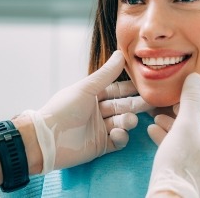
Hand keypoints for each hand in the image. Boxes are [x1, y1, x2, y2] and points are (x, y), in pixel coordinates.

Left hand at [24, 50, 150, 173]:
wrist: (48, 139)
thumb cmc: (63, 109)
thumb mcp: (85, 88)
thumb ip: (105, 74)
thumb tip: (120, 53)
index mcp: (92, 95)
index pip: (116, 89)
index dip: (130, 88)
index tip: (146, 84)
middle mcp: (96, 111)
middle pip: (122, 106)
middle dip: (136, 104)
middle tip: (152, 102)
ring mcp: (99, 129)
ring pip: (121, 123)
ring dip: (127, 121)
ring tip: (128, 121)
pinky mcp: (100, 146)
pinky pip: (117, 141)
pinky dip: (121, 137)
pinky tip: (117, 134)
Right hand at [146, 73, 199, 197]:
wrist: (168, 194)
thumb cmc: (182, 159)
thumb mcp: (186, 124)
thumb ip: (191, 99)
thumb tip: (195, 77)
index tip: (191, 92)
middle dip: (186, 111)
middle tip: (172, 103)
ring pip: (191, 135)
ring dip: (174, 123)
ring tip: (157, 115)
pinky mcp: (188, 169)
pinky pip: (181, 147)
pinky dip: (169, 136)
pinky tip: (152, 129)